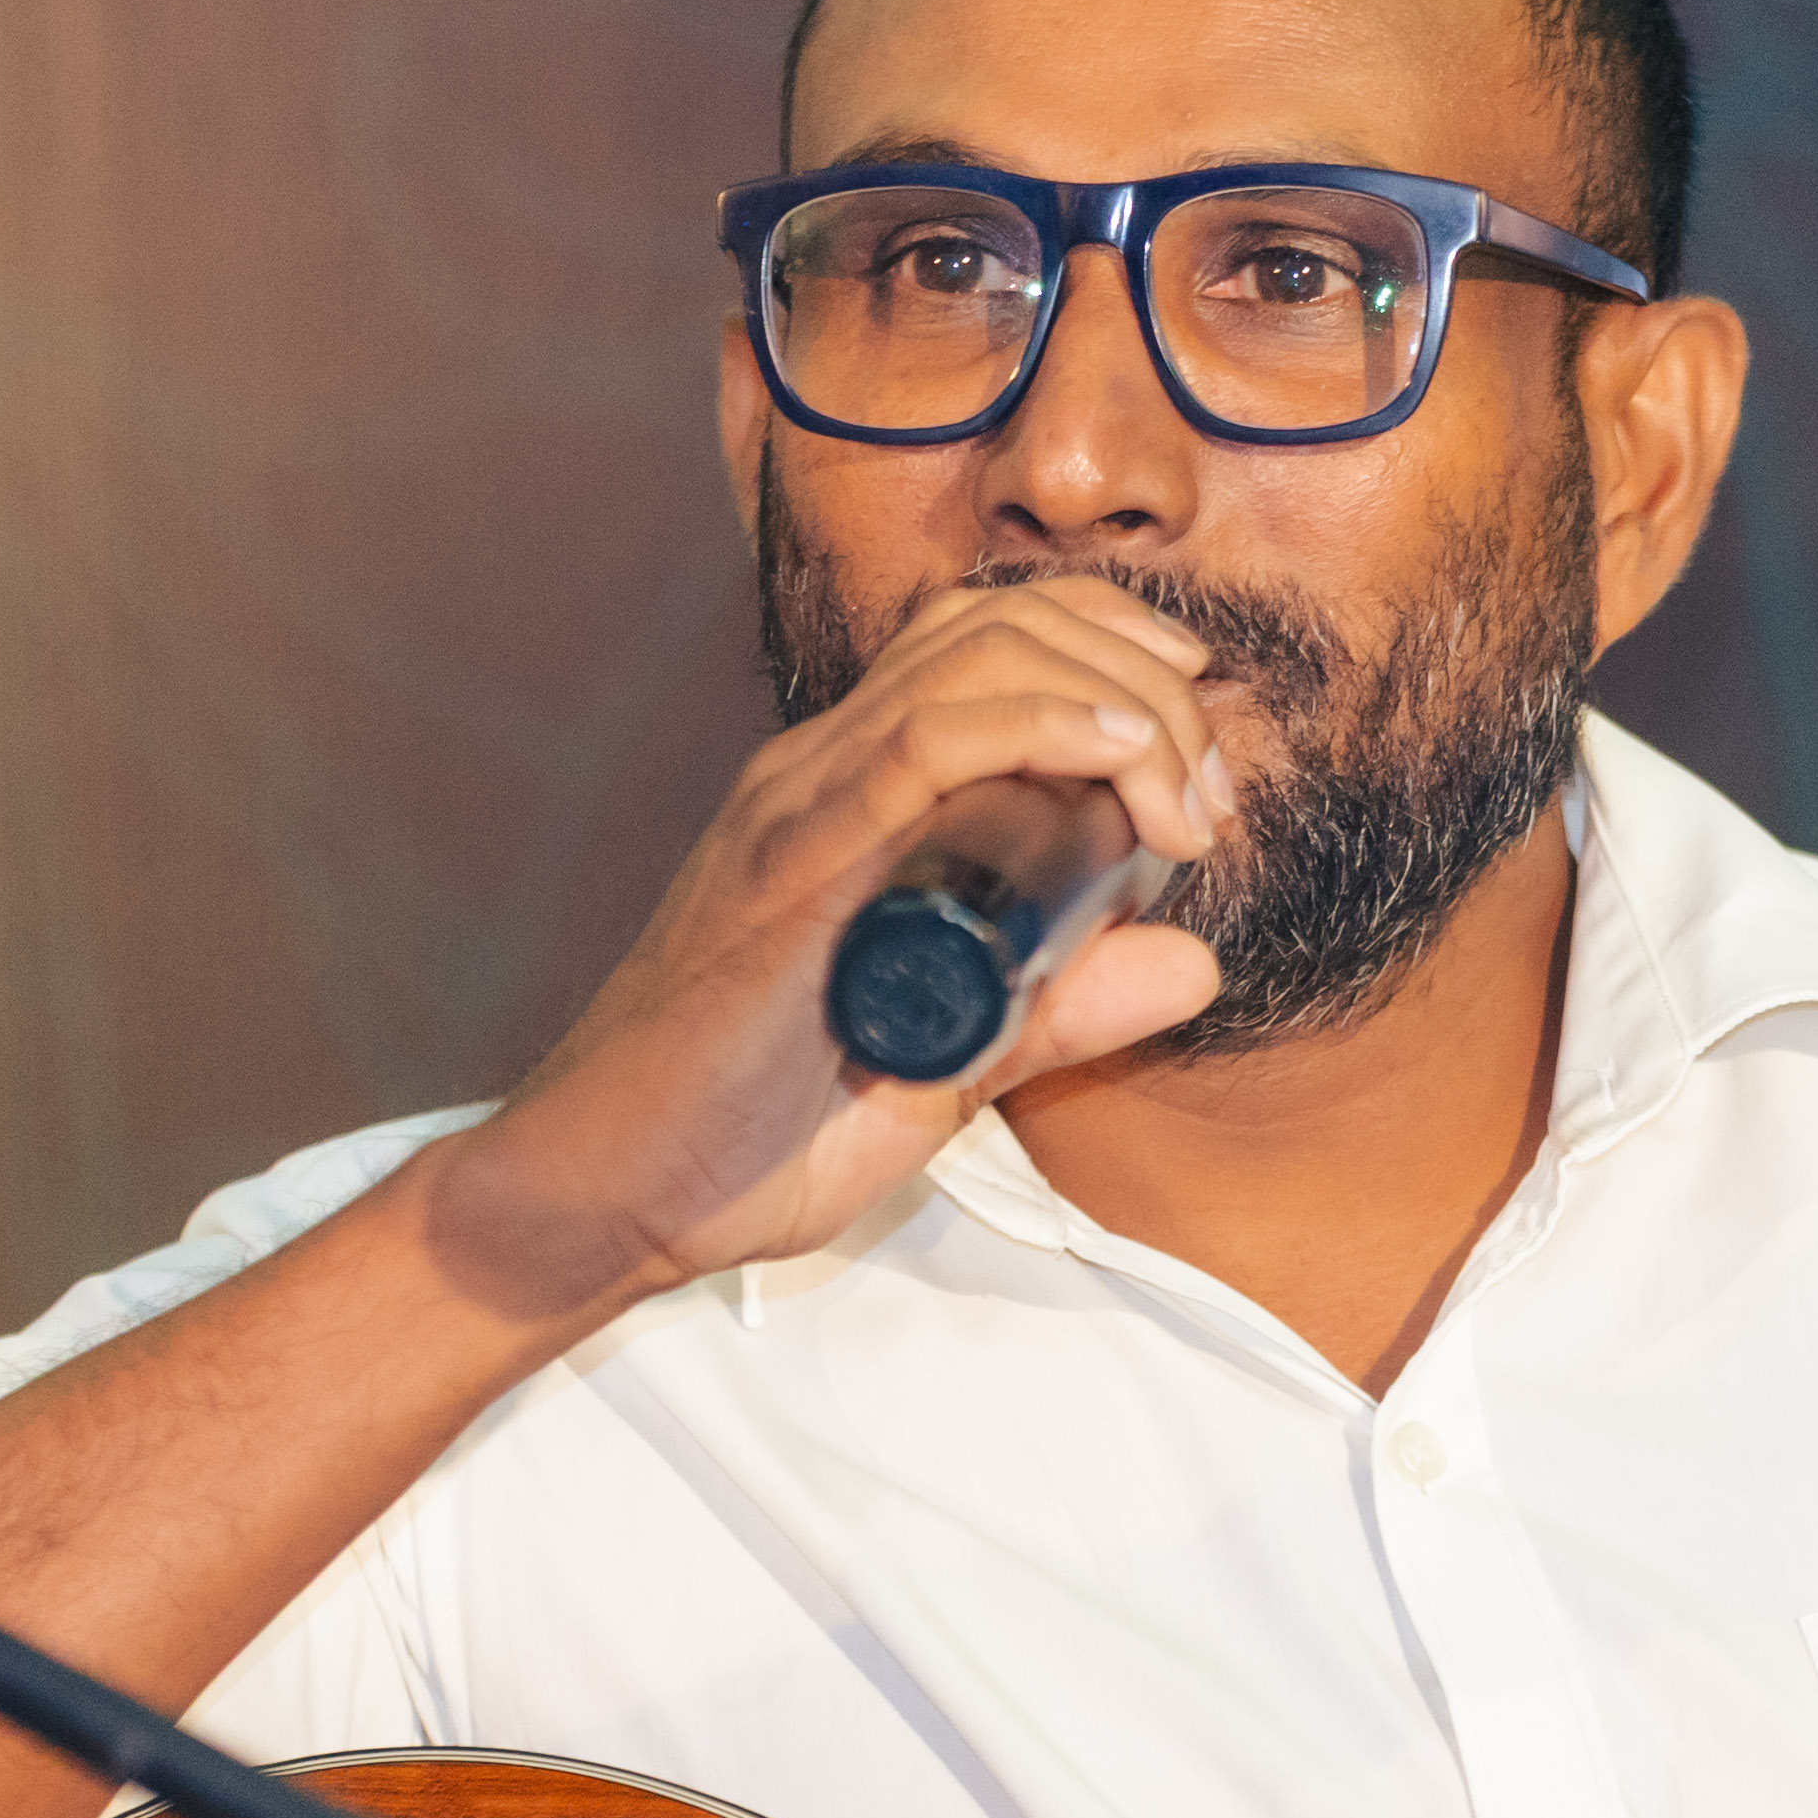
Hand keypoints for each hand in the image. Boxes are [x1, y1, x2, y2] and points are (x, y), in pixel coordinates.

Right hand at [420, 573, 1232, 1316]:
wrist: (606, 1191)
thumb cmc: (749, 1132)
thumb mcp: (951, 1059)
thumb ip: (1059, 1009)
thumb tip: (1194, 962)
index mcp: (854, 790)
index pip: (995, 644)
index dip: (1120, 664)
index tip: (1204, 766)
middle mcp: (823, 768)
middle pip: (1007, 625)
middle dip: (1144, 679)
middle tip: (1211, 797)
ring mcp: (801, 802)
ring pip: (982, 657)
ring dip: (1118, 702)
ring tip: (1184, 799)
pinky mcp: (788, 860)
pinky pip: (923, 739)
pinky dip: (1041, 723)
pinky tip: (1120, 758)